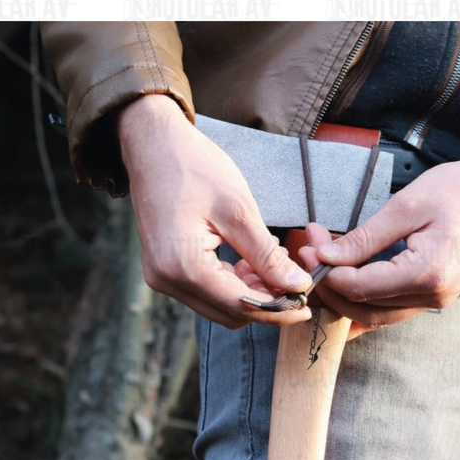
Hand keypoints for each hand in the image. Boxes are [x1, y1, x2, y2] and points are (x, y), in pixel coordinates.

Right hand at [117, 94, 312, 328]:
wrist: (152, 145)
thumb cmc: (194, 167)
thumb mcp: (239, 210)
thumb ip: (267, 255)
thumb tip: (298, 286)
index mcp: (184, 266)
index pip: (241, 306)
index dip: (278, 310)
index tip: (307, 305)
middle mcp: (168, 281)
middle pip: (229, 314)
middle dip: (265, 303)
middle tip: (293, 279)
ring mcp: (163, 278)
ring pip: (219, 306)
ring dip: (250, 293)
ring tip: (272, 263)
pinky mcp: (165, 271)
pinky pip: (206, 292)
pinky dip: (232, 285)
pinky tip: (248, 262)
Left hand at [292, 144, 459, 338]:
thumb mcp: (407, 204)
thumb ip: (365, 236)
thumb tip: (325, 256)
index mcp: (428, 273)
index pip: (361, 288)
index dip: (329, 274)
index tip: (308, 249)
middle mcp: (432, 298)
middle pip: (364, 308)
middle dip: (329, 288)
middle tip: (307, 257)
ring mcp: (434, 303)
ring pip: (374, 316)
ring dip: (342, 298)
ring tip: (320, 267)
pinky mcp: (433, 299)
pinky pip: (389, 311)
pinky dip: (361, 303)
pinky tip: (341, 287)